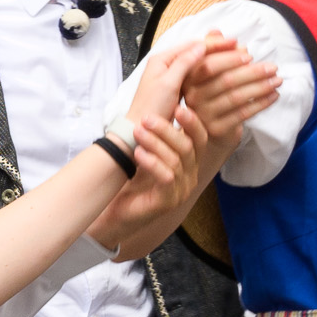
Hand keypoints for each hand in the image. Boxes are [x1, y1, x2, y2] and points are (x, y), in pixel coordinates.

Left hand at [85, 112, 201, 251]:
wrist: (115, 212)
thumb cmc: (131, 180)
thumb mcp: (148, 152)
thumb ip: (158, 135)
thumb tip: (160, 105)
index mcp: (189, 163)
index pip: (201, 138)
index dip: (193, 122)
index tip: (179, 105)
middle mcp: (190, 177)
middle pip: (189, 147)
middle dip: (167, 130)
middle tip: (147, 119)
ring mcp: (181, 191)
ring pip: (177, 161)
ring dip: (155, 143)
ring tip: (137, 133)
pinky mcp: (168, 202)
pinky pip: (167, 178)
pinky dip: (153, 162)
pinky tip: (139, 153)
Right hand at [172, 39, 279, 157]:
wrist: (209, 132)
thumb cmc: (212, 94)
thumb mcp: (210, 71)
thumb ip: (213, 51)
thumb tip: (217, 32)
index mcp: (188, 78)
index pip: (207, 64)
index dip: (228, 57)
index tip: (248, 53)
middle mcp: (192, 97)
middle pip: (225, 80)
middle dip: (253, 72)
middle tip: (273, 67)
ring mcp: (203, 114)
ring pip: (236, 97)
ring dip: (261, 87)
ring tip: (278, 80)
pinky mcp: (217, 129)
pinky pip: (243, 114)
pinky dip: (261, 104)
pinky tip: (274, 96)